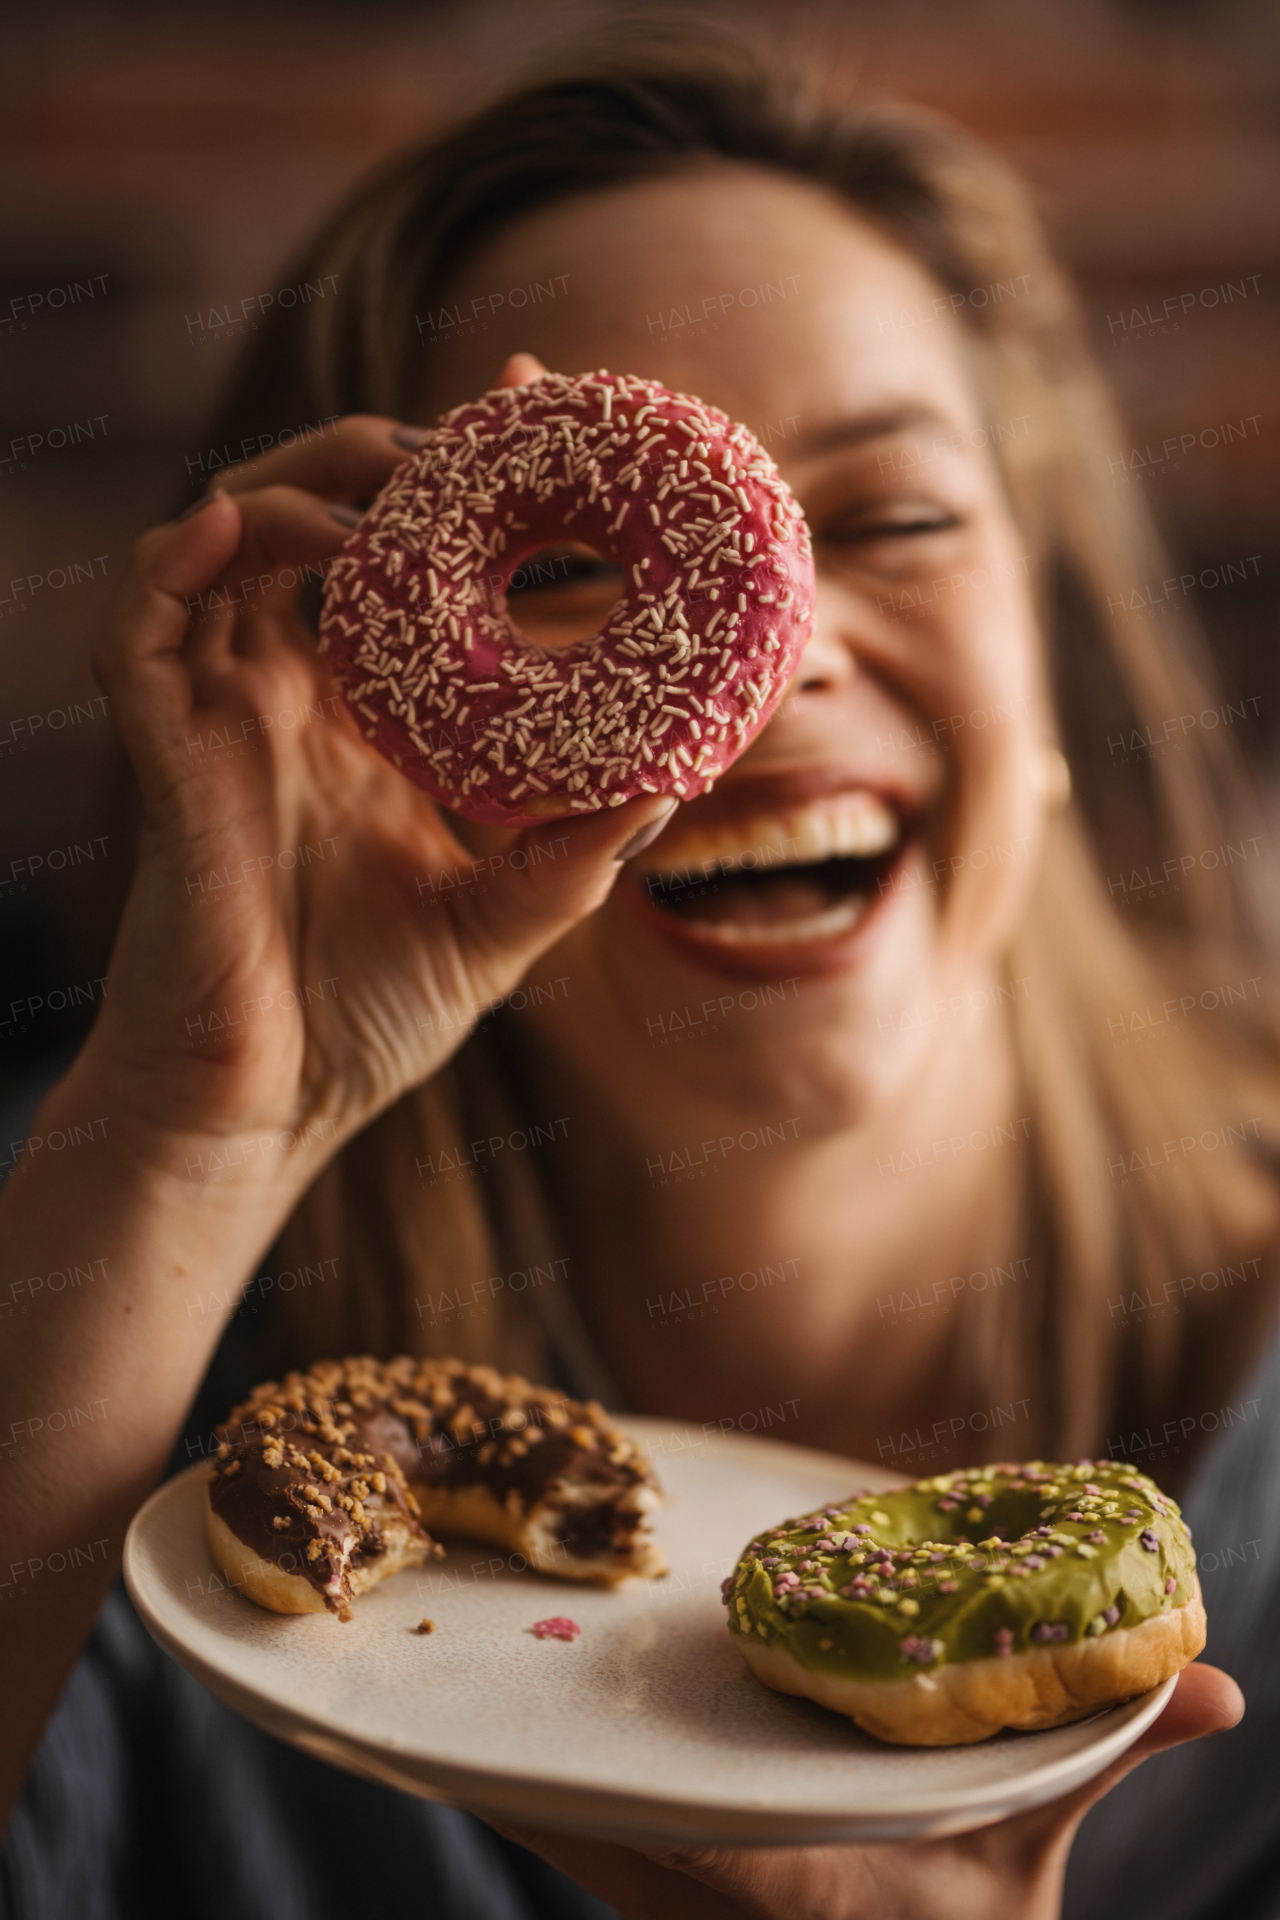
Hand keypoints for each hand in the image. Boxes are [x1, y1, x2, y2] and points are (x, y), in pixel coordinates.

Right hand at [83, 363, 672, 1196]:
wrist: (269, 1111)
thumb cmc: (367, 1023)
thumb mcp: (500, 924)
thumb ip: (573, 856)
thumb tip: (672, 787)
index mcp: (366, 726)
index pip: (404, 567)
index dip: (454, 480)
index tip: (529, 401)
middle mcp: (289, 700)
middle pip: (313, 522)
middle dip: (380, 456)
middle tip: (466, 438)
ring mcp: (222, 720)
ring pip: (226, 544)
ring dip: (300, 486)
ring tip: (386, 477)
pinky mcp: (167, 758)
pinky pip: (136, 632)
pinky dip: (169, 565)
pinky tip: (234, 526)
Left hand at [492, 1664, 1241, 1918]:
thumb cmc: (981, 1919)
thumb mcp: (1038, 1833)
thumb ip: (1111, 1748)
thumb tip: (1221, 1682)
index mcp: (821, 1895)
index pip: (716, 1864)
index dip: (626, 1821)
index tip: (542, 1762)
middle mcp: (735, 1909)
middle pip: (611, 1850)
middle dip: (534, 1783)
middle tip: (452, 1682)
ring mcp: (689, 1909)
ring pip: (587, 1849)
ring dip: (519, 1782)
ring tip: (436, 1696)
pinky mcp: (666, 1899)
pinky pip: (592, 1845)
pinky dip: (545, 1797)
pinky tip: (492, 1730)